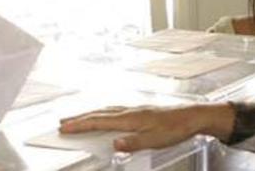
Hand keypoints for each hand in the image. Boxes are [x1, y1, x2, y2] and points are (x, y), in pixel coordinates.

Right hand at [59, 104, 234, 151]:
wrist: (192, 116)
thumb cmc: (175, 128)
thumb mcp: (154, 141)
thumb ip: (133, 143)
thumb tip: (114, 144)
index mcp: (129, 118)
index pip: (99, 121)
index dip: (80, 125)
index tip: (65, 128)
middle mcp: (129, 111)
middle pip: (98, 113)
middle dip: (79, 118)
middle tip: (63, 122)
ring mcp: (134, 109)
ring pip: (105, 110)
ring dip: (89, 114)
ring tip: (77, 119)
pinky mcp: (139, 110)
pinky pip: (114, 110)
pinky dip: (102, 112)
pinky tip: (104, 115)